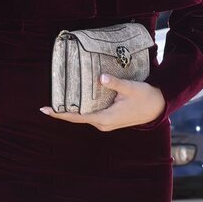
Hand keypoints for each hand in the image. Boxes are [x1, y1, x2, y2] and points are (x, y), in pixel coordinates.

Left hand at [41, 74, 165, 131]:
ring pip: (84, 116)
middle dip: (63, 111)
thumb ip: (114, 83)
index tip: (45, 110)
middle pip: (77, 118)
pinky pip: (90, 115)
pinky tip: (75, 100)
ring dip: (72, 109)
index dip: (60, 114)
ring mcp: (105, 123)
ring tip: (58, 100)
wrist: (157, 107)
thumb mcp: (130, 88)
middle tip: (47, 103)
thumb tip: (101, 77)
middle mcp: (102, 123)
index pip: (77, 117)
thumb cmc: (144, 97)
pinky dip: (82, 108)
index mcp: (105, 118)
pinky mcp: (108, 120)